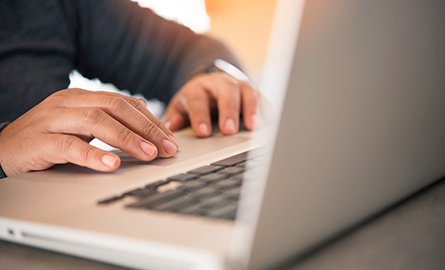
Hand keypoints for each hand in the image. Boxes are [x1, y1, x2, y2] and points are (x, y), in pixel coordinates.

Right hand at [0, 88, 178, 176]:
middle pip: (116, 108)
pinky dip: (93, 155)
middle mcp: (69, 103)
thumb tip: (146, 118)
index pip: (124, 103)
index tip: (171, 138)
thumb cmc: (47, 139)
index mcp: (82, 97)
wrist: (2, 150)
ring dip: (127, 139)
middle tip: (168, 148)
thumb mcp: (82, 127)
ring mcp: (52, 119)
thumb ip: (110, 120)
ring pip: (97, 122)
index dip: (151, 120)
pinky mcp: (39, 140)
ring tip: (149, 154)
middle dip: (146, 128)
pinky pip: (69, 146)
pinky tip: (111, 164)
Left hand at [163, 72, 261, 136]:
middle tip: (229, 130)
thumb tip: (171, 128)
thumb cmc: (195, 102)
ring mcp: (239, 86)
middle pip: (226, 90)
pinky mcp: (253, 92)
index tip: (203, 133)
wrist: (210, 86)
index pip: (198, 99)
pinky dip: (266, 109)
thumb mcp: (180, 108)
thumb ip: (175, 118)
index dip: (200, 116)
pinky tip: (268, 122)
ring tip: (253, 127)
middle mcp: (220, 83)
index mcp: (198, 88)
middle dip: (228, 110)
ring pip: (247, 91)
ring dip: (251, 109)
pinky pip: (262, 98)